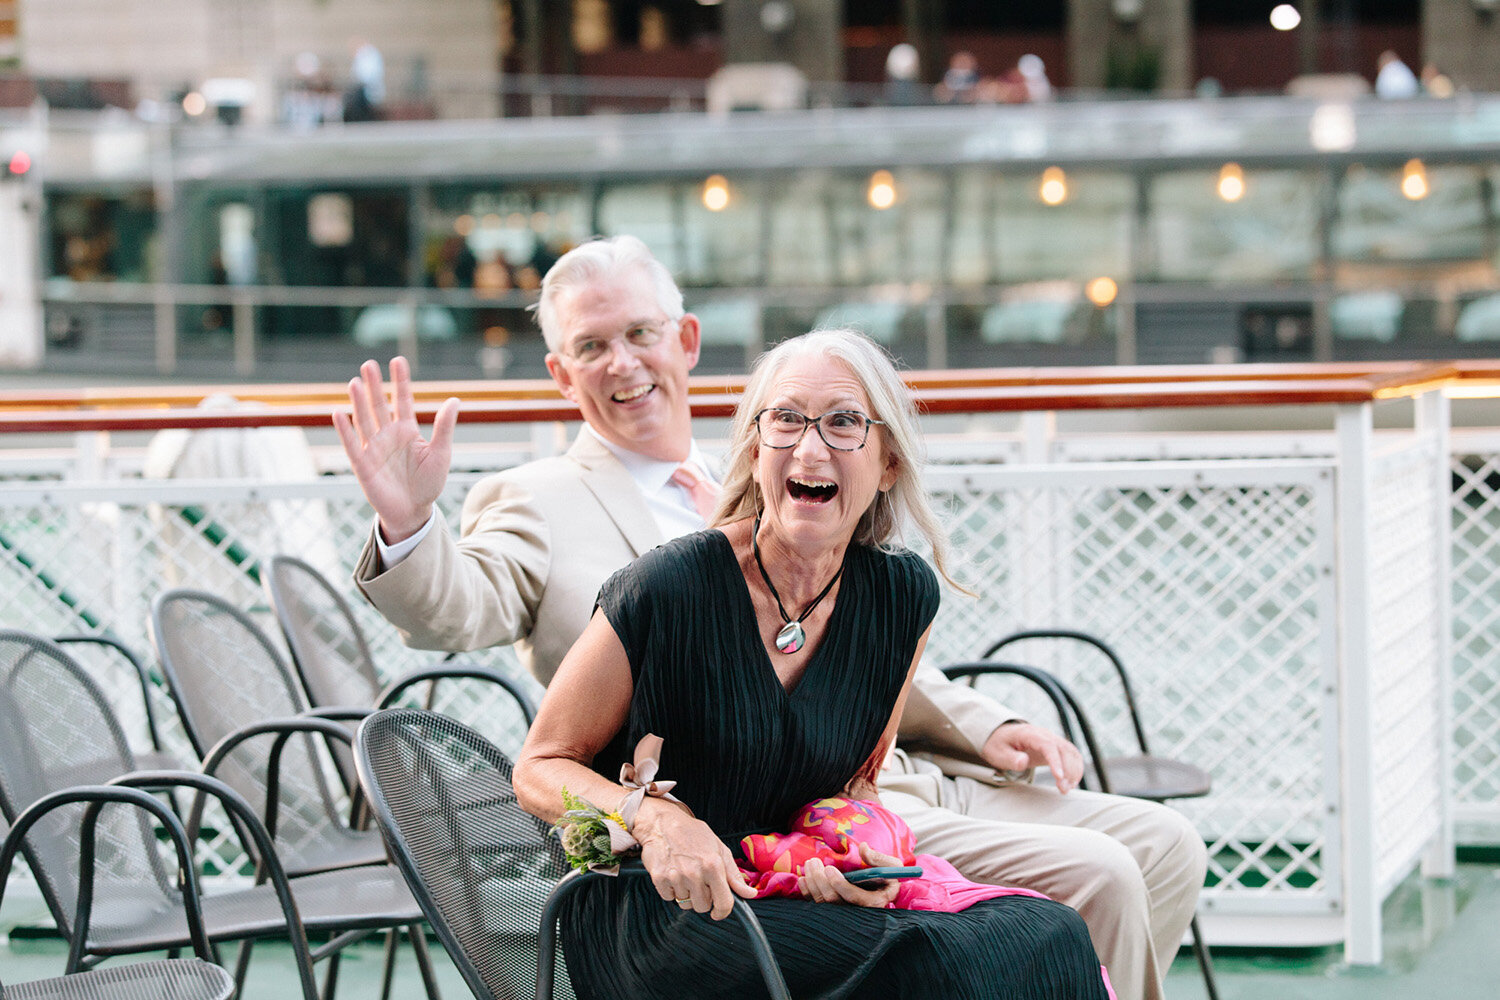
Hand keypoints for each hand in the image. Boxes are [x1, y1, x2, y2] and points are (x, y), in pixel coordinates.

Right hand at [331, 357, 459, 542]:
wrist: (414, 511)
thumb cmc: (429, 483)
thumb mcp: (441, 453)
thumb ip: (444, 427)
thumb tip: (455, 400)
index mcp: (407, 430)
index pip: (402, 400)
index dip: (400, 381)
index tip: (398, 360)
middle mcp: (388, 435)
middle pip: (379, 405)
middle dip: (374, 385)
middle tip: (368, 364)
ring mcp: (373, 448)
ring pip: (364, 420)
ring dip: (359, 402)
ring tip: (355, 382)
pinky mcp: (362, 464)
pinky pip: (352, 444)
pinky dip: (345, 430)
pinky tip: (338, 413)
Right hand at [637, 807, 757, 920]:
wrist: (663, 823)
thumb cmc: (693, 834)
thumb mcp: (719, 849)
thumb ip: (734, 875)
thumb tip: (750, 894)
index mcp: (713, 866)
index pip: (723, 903)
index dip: (722, 912)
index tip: (718, 912)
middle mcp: (695, 873)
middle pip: (702, 907)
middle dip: (702, 898)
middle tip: (699, 881)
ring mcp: (676, 876)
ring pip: (685, 904)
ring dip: (686, 894)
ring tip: (685, 874)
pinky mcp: (659, 878)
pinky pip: (669, 897)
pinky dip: (671, 890)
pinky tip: (673, 874)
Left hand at [797, 843, 900, 908]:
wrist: (884, 892)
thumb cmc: (889, 878)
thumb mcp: (891, 867)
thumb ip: (878, 858)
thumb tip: (862, 848)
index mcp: (874, 901)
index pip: (853, 897)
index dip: (839, 884)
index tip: (829, 868)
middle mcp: (858, 912)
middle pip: (833, 900)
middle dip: (820, 879)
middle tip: (814, 861)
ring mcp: (844, 914)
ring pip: (822, 903)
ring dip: (812, 883)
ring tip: (809, 865)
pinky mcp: (834, 913)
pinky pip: (817, 906)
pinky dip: (807, 893)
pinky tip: (803, 879)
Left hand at [981, 721, 1084, 793]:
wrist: (1002, 735)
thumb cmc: (999, 744)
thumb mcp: (997, 752)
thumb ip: (1010, 758)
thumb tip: (1023, 761)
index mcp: (1029, 734)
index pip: (1048, 745)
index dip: (1056, 761)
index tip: (1059, 777)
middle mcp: (1044, 735)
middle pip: (1063, 749)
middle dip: (1068, 770)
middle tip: (1063, 789)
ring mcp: (1052, 740)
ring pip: (1071, 752)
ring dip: (1074, 771)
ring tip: (1066, 789)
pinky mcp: (1055, 748)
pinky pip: (1071, 755)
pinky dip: (1075, 768)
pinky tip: (1071, 782)